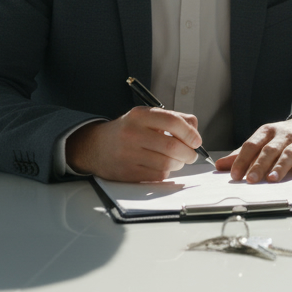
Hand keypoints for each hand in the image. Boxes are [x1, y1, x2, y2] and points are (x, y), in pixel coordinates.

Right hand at [66, 106, 202, 181]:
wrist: (96, 147)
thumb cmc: (128, 131)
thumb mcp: (146, 117)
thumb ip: (173, 118)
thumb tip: (194, 129)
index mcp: (140, 115)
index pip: (173, 121)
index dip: (190, 133)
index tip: (196, 141)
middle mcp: (132, 133)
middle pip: (172, 147)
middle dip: (188, 153)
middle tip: (191, 155)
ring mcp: (128, 154)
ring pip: (166, 163)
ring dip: (178, 164)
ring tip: (176, 160)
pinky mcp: (126, 172)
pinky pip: (157, 175)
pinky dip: (165, 172)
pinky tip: (161, 166)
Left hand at [214, 118, 291, 182]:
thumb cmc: (284, 138)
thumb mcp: (263, 141)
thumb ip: (243, 154)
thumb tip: (220, 166)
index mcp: (268, 132)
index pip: (252, 144)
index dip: (242, 159)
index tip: (234, 174)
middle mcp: (284, 135)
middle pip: (269, 150)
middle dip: (259, 165)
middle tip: (251, 180)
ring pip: (289, 154)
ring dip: (280, 167)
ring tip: (272, 179)